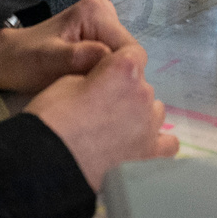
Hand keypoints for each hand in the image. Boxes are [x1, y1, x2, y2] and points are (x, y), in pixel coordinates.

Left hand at [0, 0, 134, 93]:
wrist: (6, 60)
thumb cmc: (24, 61)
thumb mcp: (47, 61)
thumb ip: (78, 58)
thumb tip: (110, 60)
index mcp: (96, 12)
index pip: (130, 50)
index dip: (121, 76)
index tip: (102, 95)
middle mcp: (105, 12)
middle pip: (128, 55)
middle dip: (114, 77)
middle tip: (91, 95)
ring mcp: (103, 25)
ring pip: (122, 61)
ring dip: (109, 79)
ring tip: (87, 91)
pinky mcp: (100, 37)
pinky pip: (113, 62)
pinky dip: (103, 76)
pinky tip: (87, 86)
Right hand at [24, 43, 178, 188]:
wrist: (49, 164)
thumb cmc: (53, 118)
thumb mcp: (67, 81)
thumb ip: (97, 76)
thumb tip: (106, 83)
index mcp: (125, 69)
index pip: (134, 53)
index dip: (117, 63)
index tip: (104, 74)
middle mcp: (143, 94)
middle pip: (141, 85)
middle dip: (124, 91)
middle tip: (100, 108)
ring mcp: (150, 126)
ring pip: (154, 112)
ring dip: (139, 115)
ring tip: (115, 130)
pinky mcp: (150, 155)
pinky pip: (167, 144)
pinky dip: (156, 142)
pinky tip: (139, 146)